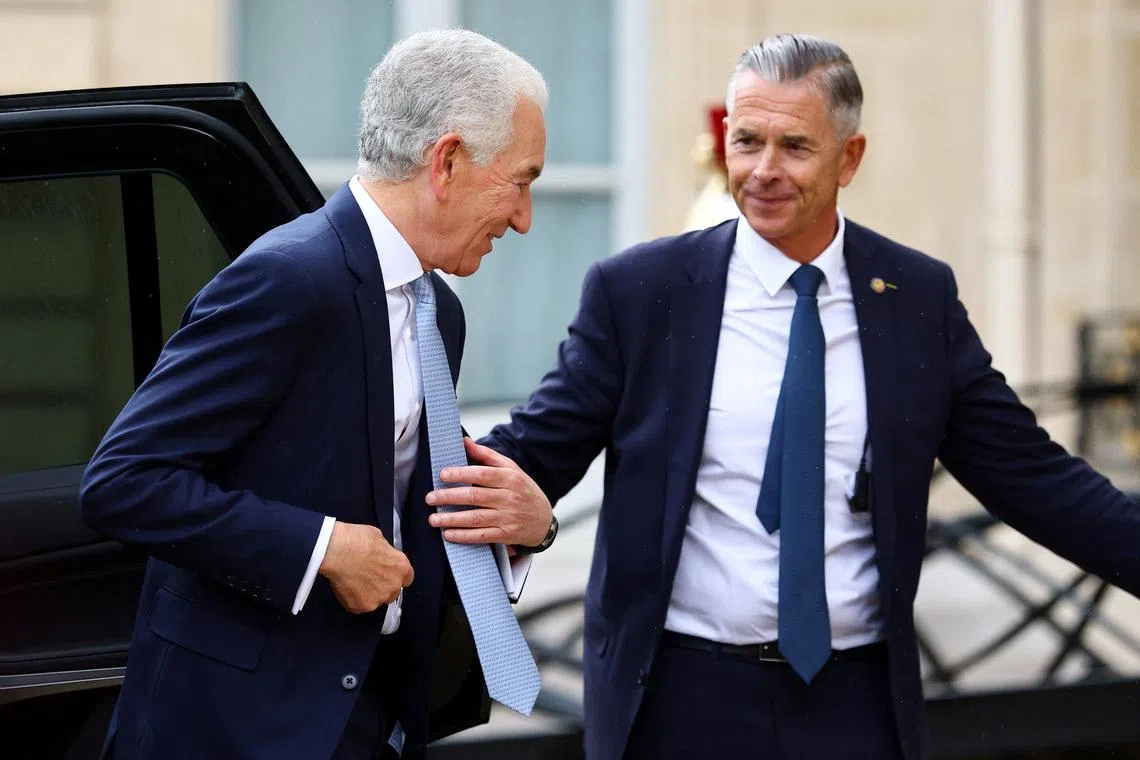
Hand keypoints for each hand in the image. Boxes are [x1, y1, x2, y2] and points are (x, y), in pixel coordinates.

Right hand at [318, 522, 412, 613]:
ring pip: (376, 600)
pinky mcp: (362, 607)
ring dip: (368, 594)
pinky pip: (359, 606)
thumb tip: (381, 555)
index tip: (387, 574)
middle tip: (368, 577)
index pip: (406, 578)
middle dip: (382, 587)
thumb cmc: (356, 540)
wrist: (337, 552)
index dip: (395, 576)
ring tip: (355, 581)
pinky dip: (353, 599)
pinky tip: (346, 587)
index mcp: (401, 567)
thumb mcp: (379, 538)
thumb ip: (385, 553)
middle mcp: (394, 585)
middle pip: (393, 592)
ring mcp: (378, 598)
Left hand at [426, 438, 552, 546]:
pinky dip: (464, 536)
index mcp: (510, 478)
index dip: (460, 474)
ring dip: (452, 519)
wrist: (544, 520)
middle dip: (449, 497)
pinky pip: (481, 536)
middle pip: (475, 496)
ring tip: (433, 518)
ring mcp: (508, 517)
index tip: (442, 474)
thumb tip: (464, 442)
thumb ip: (487, 456)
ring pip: (475, 518)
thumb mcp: (511, 469)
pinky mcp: (506, 535)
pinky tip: (448, 534)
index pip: (482, 474)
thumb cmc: (523, 490)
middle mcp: (509, 497)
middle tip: (430, 498)